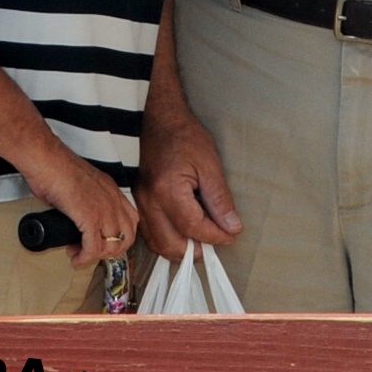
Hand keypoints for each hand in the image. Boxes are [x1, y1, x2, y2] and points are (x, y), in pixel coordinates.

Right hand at [35, 160, 140, 268]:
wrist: (46, 160)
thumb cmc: (55, 167)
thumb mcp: (81, 184)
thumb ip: (86, 199)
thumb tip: (77, 216)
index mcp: (111, 190)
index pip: (131, 220)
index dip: (120, 237)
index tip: (104, 242)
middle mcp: (112, 200)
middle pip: (127, 237)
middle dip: (110, 251)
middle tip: (92, 252)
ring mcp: (103, 209)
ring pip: (112, 246)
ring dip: (95, 256)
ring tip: (78, 253)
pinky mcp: (89, 217)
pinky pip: (93, 247)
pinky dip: (84, 258)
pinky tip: (75, 257)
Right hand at [136, 98, 240, 258]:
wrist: (159, 120)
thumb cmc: (185, 136)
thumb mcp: (210, 165)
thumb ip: (220, 199)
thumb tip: (232, 227)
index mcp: (167, 190)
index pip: (193, 228)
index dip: (215, 236)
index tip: (232, 235)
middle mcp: (148, 201)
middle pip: (171, 244)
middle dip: (197, 251)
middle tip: (218, 244)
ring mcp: (139, 203)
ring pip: (157, 244)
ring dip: (181, 250)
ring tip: (203, 242)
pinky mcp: (138, 203)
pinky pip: (150, 234)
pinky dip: (168, 241)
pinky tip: (185, 235)